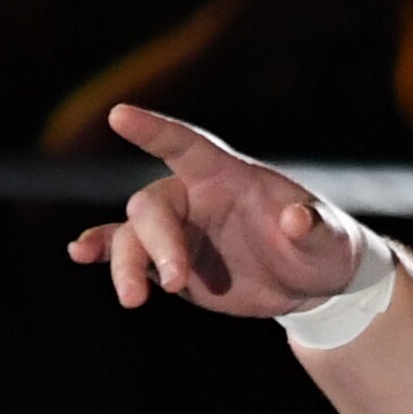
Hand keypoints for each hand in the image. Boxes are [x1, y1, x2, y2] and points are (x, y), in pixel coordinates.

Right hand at [65, 104, 359, 318]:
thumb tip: (295, 219)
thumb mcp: (332, 239)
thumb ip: (314, 227)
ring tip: (135, 298)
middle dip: (157, 242)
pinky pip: (127, 253)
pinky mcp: (171, 263)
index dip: (155, 130)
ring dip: (126, 264)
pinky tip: (80, 254)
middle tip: (176, 282)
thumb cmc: (326, 247)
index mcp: (228, 177)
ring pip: (132, 235)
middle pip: (152, 206)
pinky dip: (101, 252)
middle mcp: (195, 197)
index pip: (186, 146)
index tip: (120, 115)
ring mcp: (179, 231)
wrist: (314, 283)